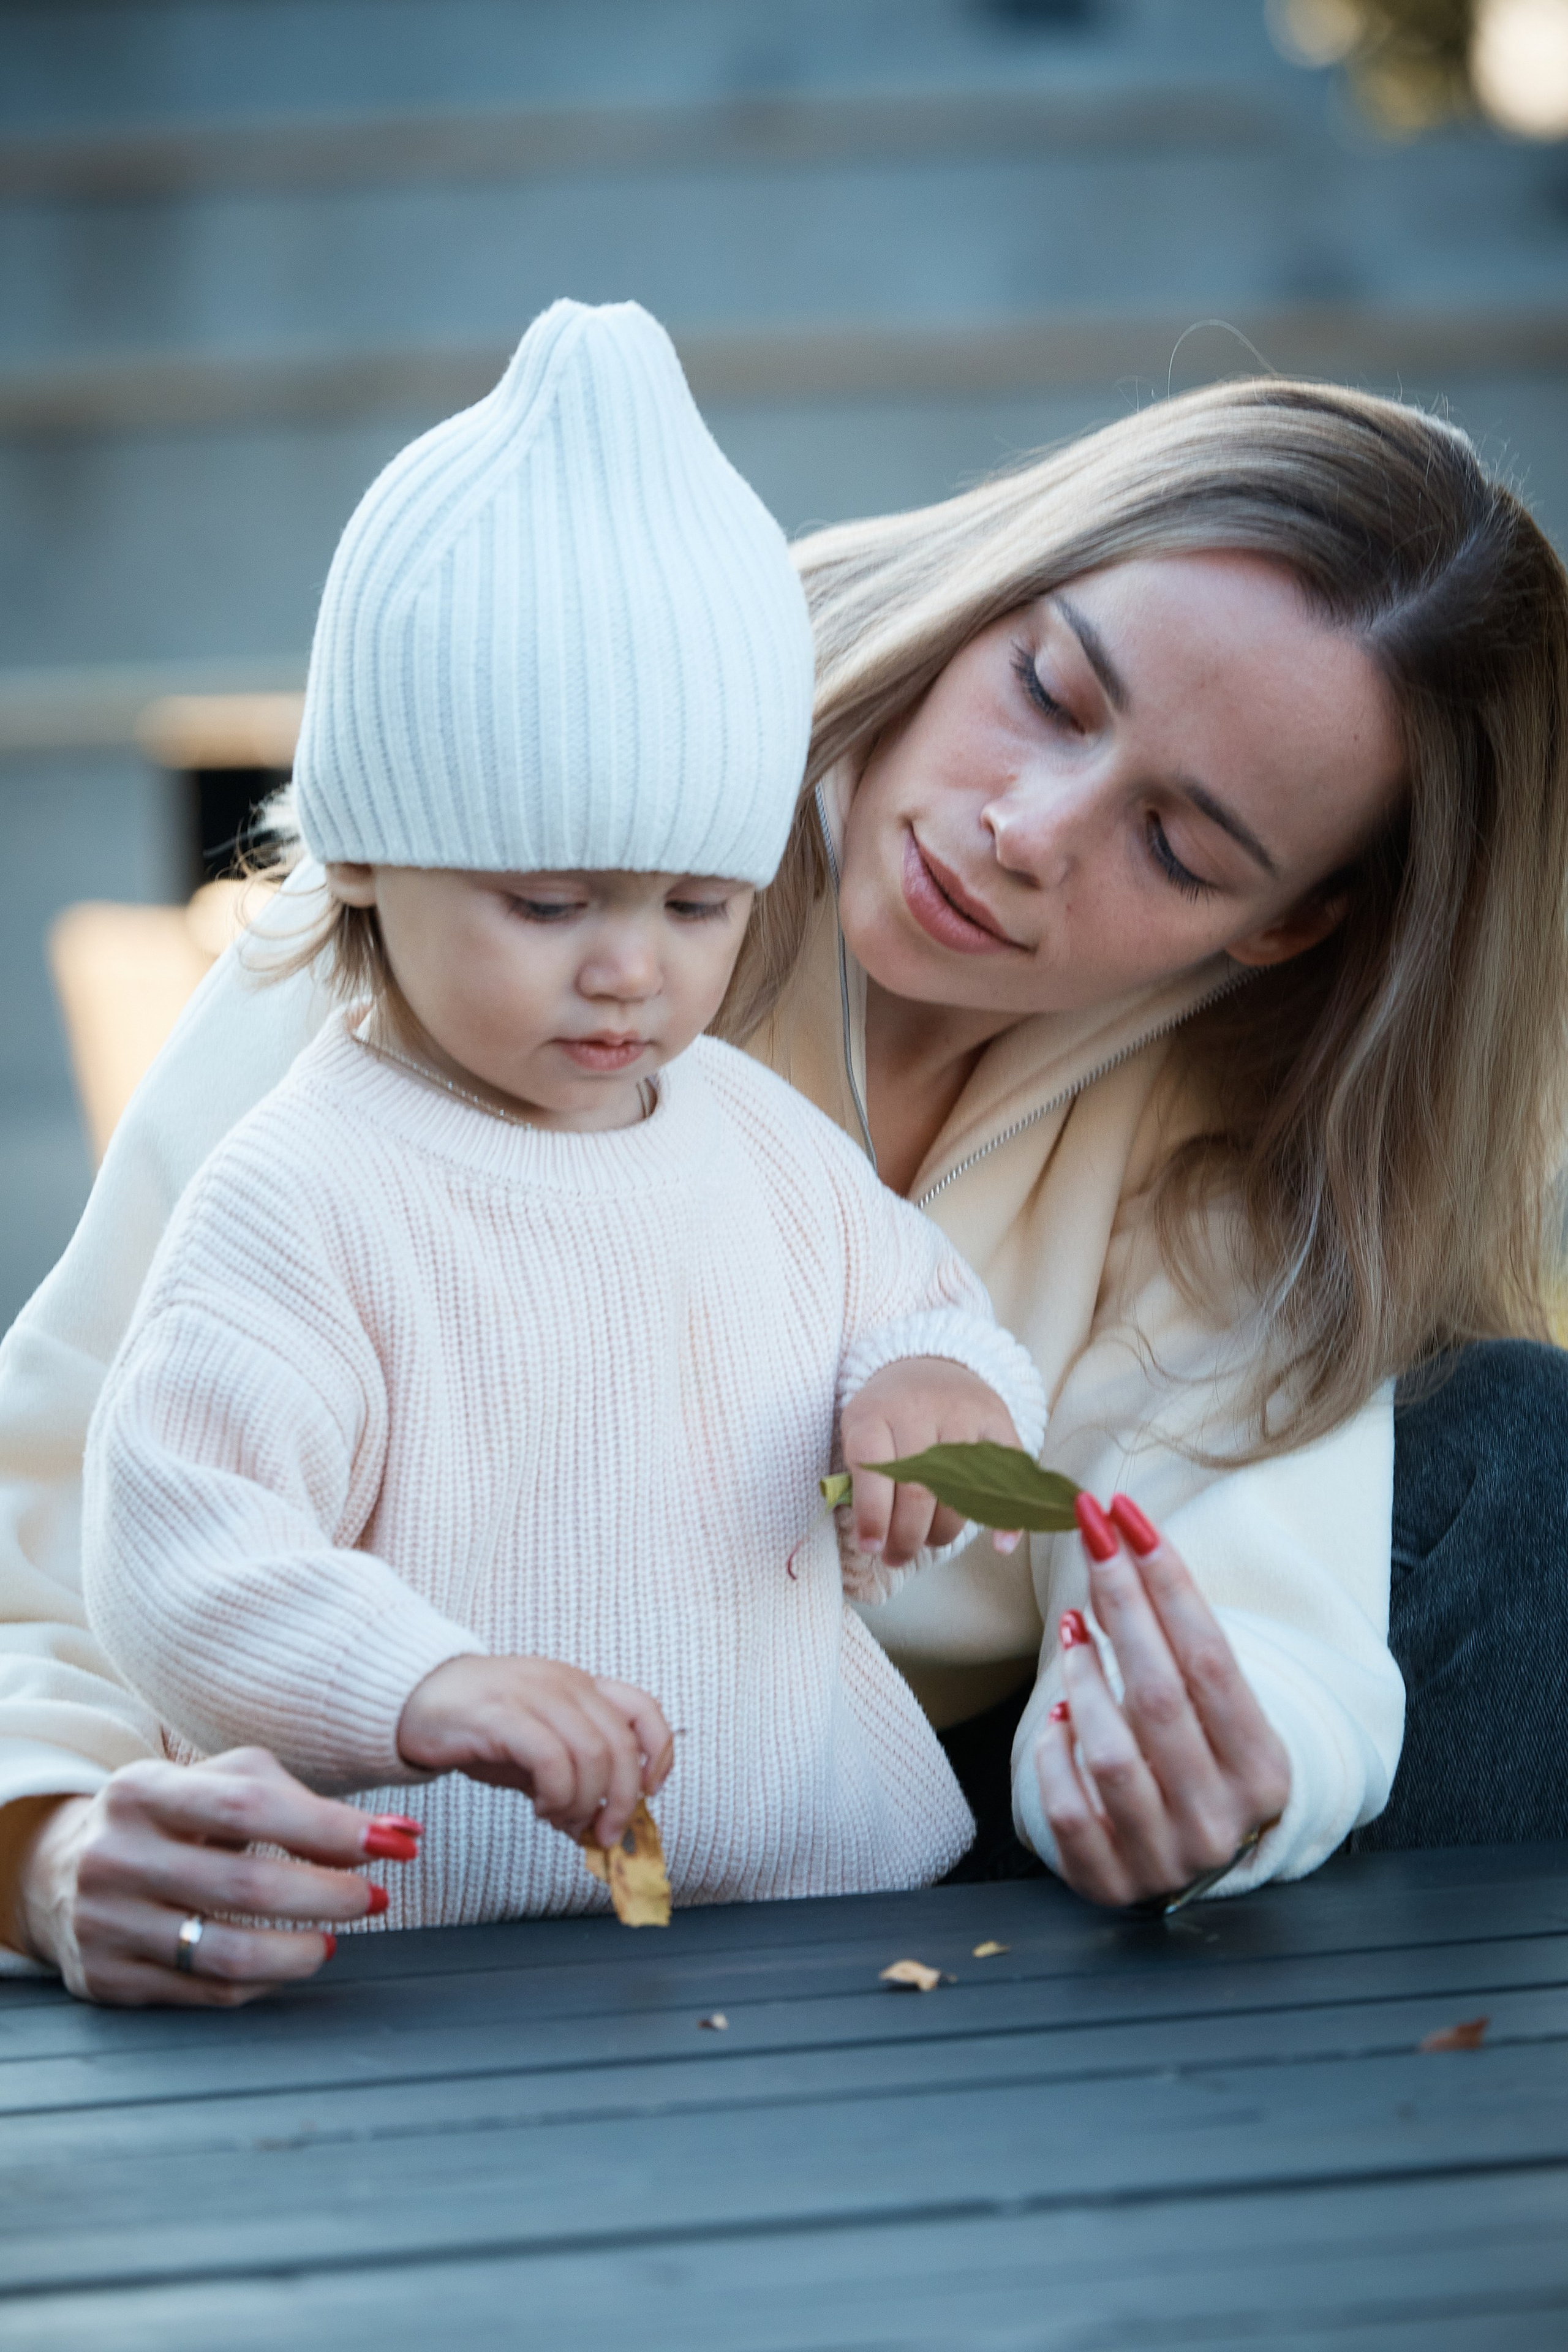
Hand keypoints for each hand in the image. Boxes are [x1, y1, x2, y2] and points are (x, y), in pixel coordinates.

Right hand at [9, 1749, 412, 2006]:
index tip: (391, 1844)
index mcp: (143, 1790)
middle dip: (328, 1895)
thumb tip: (397, 1834)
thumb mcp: (220, 1785)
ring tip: (336, 1938)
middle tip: (375, 1898)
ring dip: (301, 1951)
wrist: (61, 1868)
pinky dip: (262, 1981)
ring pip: (226, 1953)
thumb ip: (303, 1803)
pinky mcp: (107, 1979)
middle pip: (245, 1886)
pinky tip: (286, 1963)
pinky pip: (206, 1991)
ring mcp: (105, 1923)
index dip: (326, 1829)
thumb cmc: (171, 1818)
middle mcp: (115, 1856)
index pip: (247, 1808)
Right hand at [396, 1654, 672, 1845]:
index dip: (658, 1755)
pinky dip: (556, 1794)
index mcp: (579, 1686)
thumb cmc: (477, 1727)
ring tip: (561, 1820)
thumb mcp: (534, 1749)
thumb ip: (570, 1777)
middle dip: (620, 1799)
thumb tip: (601, 1826)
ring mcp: (534, 1695)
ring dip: (585, 1802)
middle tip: (604, 1834)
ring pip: (591, 1754)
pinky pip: (550, 1759)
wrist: (411, 1699)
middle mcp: (564, 1684)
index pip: (644, 1709)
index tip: (646, 1795)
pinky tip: (539, 1808)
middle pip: (620, 1744)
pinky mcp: (502, 1714)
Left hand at [842, 1357, 1020, 1569]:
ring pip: (958, 1490)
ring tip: (926, 1543)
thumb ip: (860, 1478)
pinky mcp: (998, 1421)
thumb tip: (872, 1540)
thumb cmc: (888, 1412)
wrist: (930, 1364)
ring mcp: (963, 1413)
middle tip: (897, 1557)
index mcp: (875, 1412)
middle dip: (906, 1537)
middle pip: (918, 1490)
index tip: (871, 1547)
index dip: (872, 1516)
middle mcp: (920, 1409)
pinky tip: (1000, 1545)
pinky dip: (1007, 1515)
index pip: (873, 1469)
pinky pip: (1008, 1473)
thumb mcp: (860, 1430)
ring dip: (942, 1532)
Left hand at [1033, 1493, 1291, 1908]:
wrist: (1192, 1860)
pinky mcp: (1109, 1882)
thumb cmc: (1201, 1759)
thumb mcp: (1213, 1710)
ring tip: (1073, 1636)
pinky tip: (1056, 1719)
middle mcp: (1222, 1820)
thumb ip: (1179, 1644)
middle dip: (1121, 1603)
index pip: (1212, 1659)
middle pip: (1160, 1695)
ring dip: (1082, 1679)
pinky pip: (1068, 1809)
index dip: (1167, 1582)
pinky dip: (1054, 1753)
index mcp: (1265, 1772)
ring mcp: (1166, 1858)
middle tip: (1091, 1537)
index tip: (1129, 1518)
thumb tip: (1121, 1544)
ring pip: (1111, 1752)